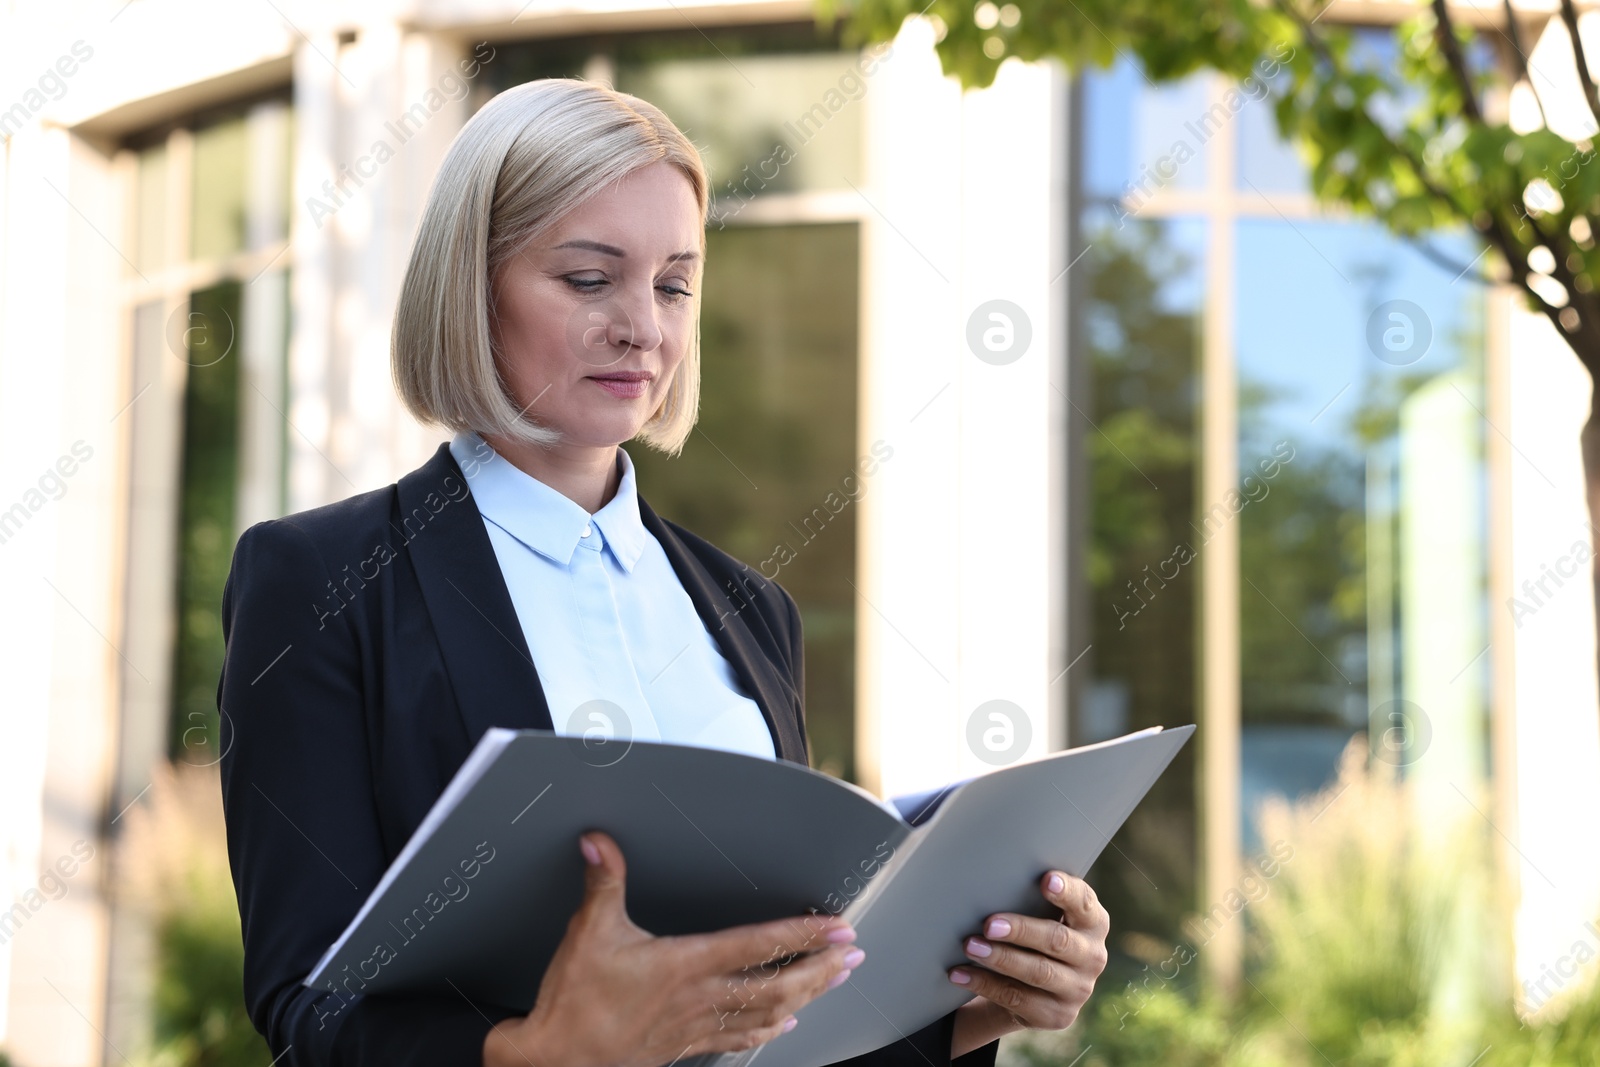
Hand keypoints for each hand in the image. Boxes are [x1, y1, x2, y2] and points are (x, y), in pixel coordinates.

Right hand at [484, 831, 864, 1066]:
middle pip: (777, 984)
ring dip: (806, 996)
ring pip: (766, 1012)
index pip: (759, 946)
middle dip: (820, 968)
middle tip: (852, 955)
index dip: (803, 935)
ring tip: (834, 982)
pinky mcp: (684, 1044)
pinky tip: (784, 1024)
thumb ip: (603, 882)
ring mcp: (696, 1025)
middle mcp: (700, 997)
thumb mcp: (588, 933)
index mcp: (686, 964)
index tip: (835, 927)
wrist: (558, 1061)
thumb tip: (599, 843)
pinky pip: (738, 1037)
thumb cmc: (575, 1003)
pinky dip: (768, 1028)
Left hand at [946, 871, 1109, 1055]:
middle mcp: (1092, 956)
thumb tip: (993, 875)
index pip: (1084, 903)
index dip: (1066, 892)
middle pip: (1057, 940)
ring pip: (1037, 972)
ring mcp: (1078, 989)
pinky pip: (1017, 999)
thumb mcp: (1044, 914)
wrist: (1039, 988)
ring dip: (1000, 958)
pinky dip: (984, 984)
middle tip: (989, 924)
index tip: (1045, 880)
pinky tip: (961, 973)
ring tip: (970, 946)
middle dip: (1021, 930)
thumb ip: (1033, 897)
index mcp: (1093, 923)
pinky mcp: (1057, 1015)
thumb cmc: (1036, 933)